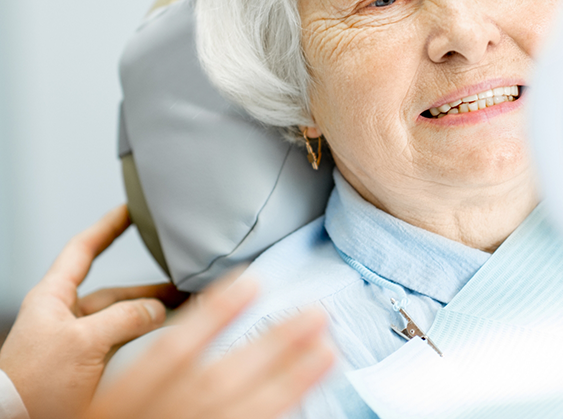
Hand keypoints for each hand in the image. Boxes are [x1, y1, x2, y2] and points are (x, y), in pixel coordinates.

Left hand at [0, 205, 179, 418]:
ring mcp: (72, 344)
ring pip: (118, 318)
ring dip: (148, 313)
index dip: (108, 226)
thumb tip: (156, 310)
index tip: (130, 209)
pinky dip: (141, 337)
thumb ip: (125, 319)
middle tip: (178, 277)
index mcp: (52, 298)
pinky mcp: (81, 368)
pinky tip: (162, 338)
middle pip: (111, 289)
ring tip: (181, 307)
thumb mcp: (82, 342)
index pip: (83, 249)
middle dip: (146, 285)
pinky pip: (118, 343)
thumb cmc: (30, 388)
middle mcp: (62, 317)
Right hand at [85, 276, 333, 418]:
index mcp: (123, 403)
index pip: (171, 353)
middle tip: (316, 313)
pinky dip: (281, 414)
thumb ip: (150, 371)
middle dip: (273, 345)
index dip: (213, 313)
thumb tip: (205, 318)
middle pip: (221, 380)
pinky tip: (307, 397)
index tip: (250, 280)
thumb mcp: (111, 399)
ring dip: (291, 381)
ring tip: (328, 351)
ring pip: (247, 412)